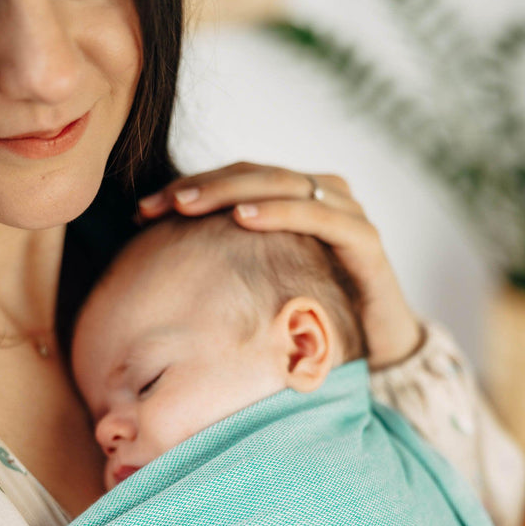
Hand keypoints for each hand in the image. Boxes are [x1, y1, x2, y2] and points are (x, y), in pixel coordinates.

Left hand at [139, 164, 423, 370]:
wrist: (381, 350)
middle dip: (201, 186)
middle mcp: (323, 194)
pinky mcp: (366, 240)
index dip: (188, 186)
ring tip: (187, 206)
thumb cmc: (317, 316)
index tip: (143, 211)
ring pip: (282, 184)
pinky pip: (319, 215)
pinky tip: (243, 218)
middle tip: (158, 205)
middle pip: (253, 174)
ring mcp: (347, 212)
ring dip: (231, 191)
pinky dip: (280, 211)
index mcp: (296, 199)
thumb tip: (160, 268)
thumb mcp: (265, 287)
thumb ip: (232, 265)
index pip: (235, 178)